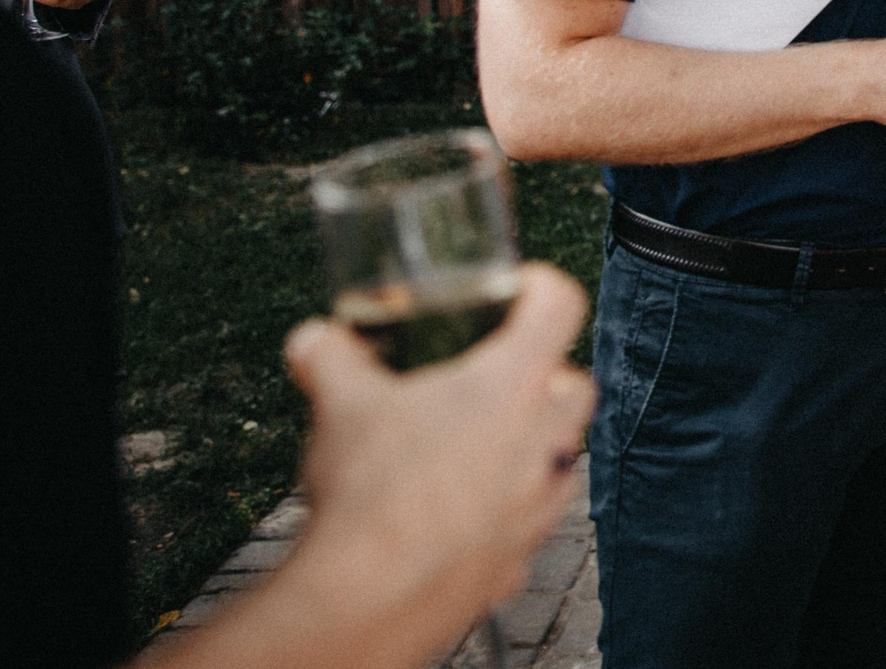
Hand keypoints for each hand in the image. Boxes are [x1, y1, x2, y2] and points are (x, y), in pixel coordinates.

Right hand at [276, 265, 593, 663]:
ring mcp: (541, 501)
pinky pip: (528, 517)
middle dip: (541, 376)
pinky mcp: (524, 554)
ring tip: (466, 446)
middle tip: (489, 377)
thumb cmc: (371, 489)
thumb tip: (312, 338)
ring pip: (557, 454)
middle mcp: (546, 437)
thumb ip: (331, 359)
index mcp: (515, 382)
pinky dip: (504, 506)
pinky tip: (455, 510)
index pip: (560, 306)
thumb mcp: (342, 406)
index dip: (542, 286)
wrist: (371, 599)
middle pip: (572, 385)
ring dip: (524, 443)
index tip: (521, 287)